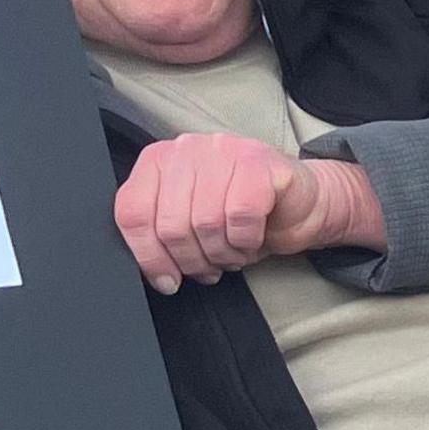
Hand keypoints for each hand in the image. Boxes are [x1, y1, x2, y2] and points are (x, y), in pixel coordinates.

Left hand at [114, 133, 383, 292]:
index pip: (132, 211)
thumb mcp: (190, 225)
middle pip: (170, 224)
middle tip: (209, 268)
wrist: (296, 204)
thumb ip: (161, 236)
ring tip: (233, 253)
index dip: (148, 256)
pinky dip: (246, 240)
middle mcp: (186, 148)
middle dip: (191, 260)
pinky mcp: (258, 160)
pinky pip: (240, 215)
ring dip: (222, 254)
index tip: (167, 281)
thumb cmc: (239, 217)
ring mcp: (223, 149)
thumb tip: (155, 273)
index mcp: (159, 161)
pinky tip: (252, 238)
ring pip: (205, 222)